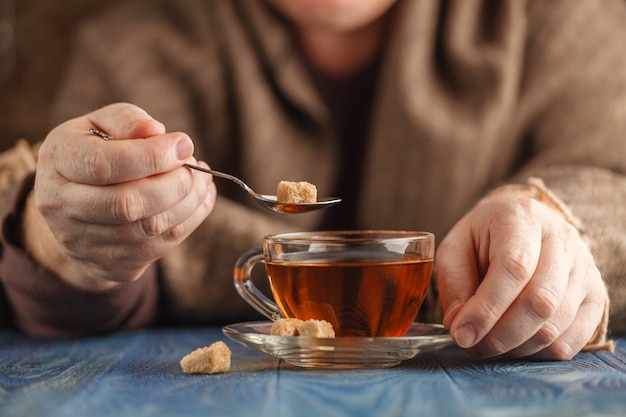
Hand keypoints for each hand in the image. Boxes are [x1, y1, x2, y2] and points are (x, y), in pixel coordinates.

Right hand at [26, 103, 216, 290]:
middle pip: (127, 204)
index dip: (151, 156)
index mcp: (57, 161)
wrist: (74, 203)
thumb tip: (157, 131)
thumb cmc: (97, 150)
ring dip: (189, 203)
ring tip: (202, 180)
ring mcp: (83, 241)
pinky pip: (160, 246)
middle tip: (195, 166)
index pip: (102, 164)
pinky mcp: (110, 263)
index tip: (184, 145)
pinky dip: (190, 220)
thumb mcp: (102, 124)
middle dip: (174, 184)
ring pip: (148, 228)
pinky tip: (199, 199)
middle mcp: (61, 206)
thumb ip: (128, 121)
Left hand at [436, 192, 606, 359]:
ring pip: (555, 325)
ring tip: (487, 343)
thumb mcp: (455, 248)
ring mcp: (584, 268)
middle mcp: (562, 238)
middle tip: (471, 345)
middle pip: (540, 301)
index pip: (514, 267)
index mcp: (522, 217)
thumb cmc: (483, 238)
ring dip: (515, 347)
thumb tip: (461, 328)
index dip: (487, 308)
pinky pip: (572, 340)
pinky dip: (538, 353)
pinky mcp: (595, 295)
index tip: (462, 334)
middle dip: (500, 335)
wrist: (522, 226)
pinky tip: (514, 343)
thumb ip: (455, 284)